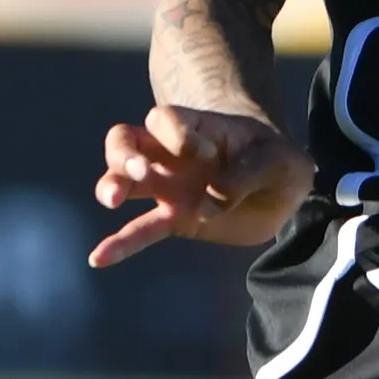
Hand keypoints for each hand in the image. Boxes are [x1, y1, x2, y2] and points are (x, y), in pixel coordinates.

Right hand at [92, 103, 308, 266]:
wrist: (279, 186)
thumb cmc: (277, 161)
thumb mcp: (280, 160)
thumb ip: (248, 173)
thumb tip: (212, 200)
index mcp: (197, 129)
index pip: (165, 119)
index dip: (177, 133)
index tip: (206, 153)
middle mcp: (172, 154)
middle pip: (126, 140)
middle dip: (124, 153)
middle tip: (138, 170)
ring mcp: (168, 186)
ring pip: (123, 180)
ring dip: (112, 186)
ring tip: (112, 198)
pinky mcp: (174, 219)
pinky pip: (141, 230)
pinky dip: (120, 244)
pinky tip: (98, 259)